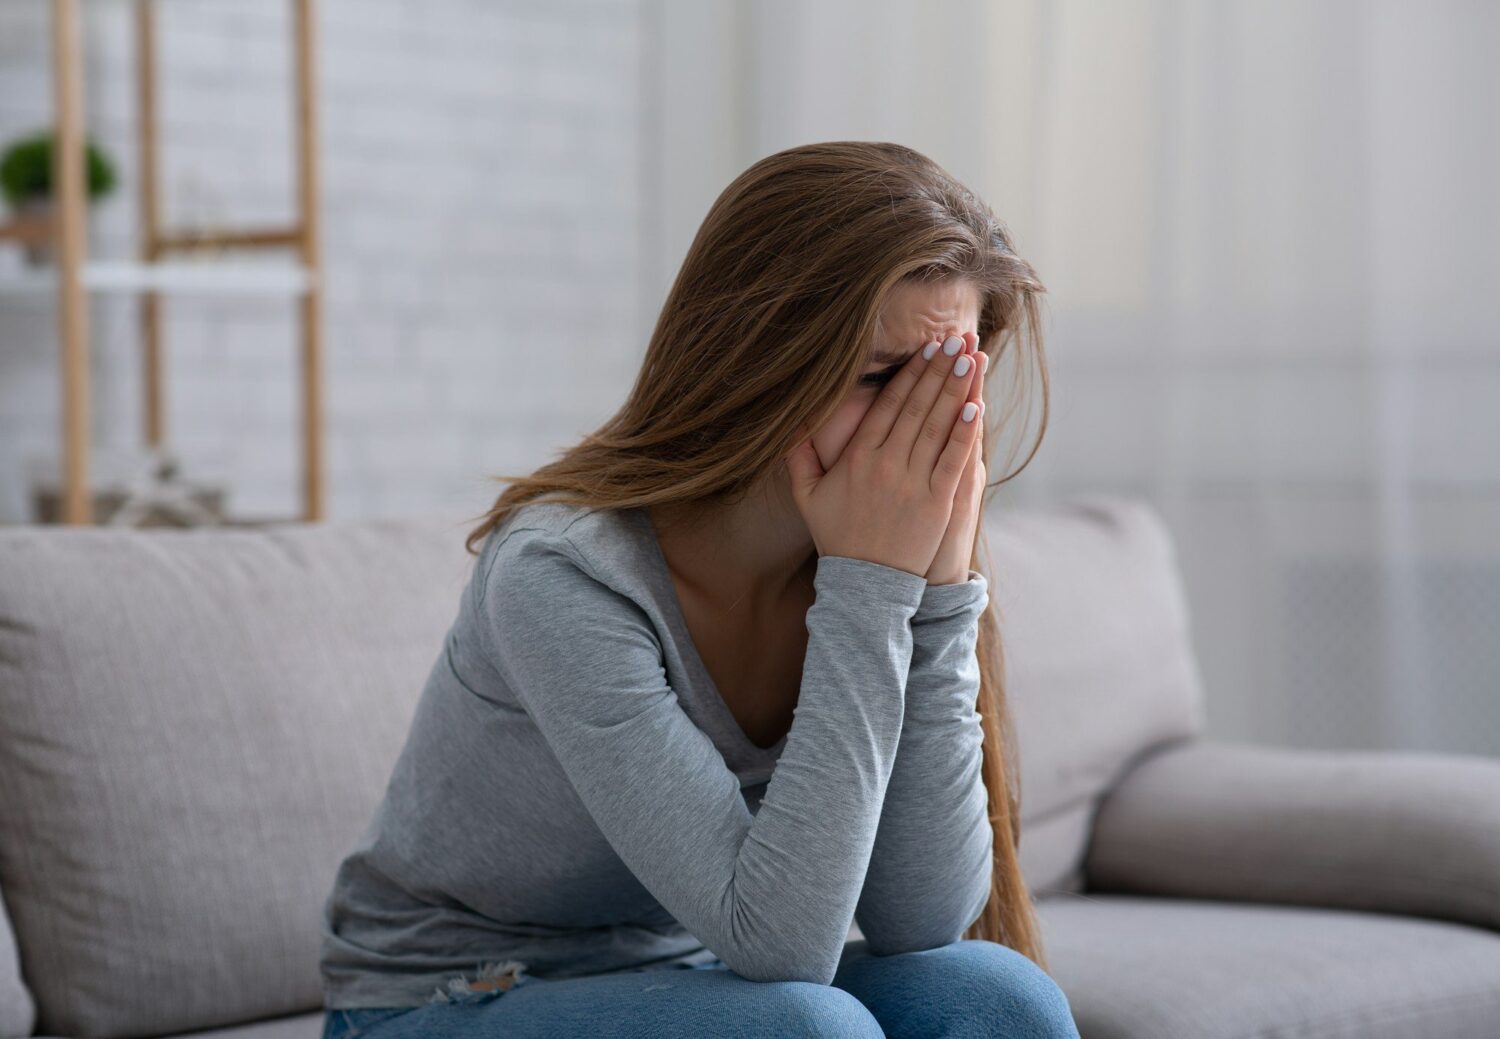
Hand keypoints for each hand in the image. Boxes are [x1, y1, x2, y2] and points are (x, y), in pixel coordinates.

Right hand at [784, 332, 984, 577]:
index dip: (910, 374)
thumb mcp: (808, 497)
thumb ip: (799, 458)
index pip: (888, 406)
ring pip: (938, 426)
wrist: (865, 584)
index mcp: (858, 458)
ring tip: (970, 358)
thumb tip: (791, 424)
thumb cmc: (838, 537)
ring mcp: (913, 483)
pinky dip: (966, 432)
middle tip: (954, 339)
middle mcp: (886, 464)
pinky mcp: (937, 503)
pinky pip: (953, 459)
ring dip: (956, 389)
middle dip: (938, 369)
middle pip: (917, 407)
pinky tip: (976, 406)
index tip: (925, 349)